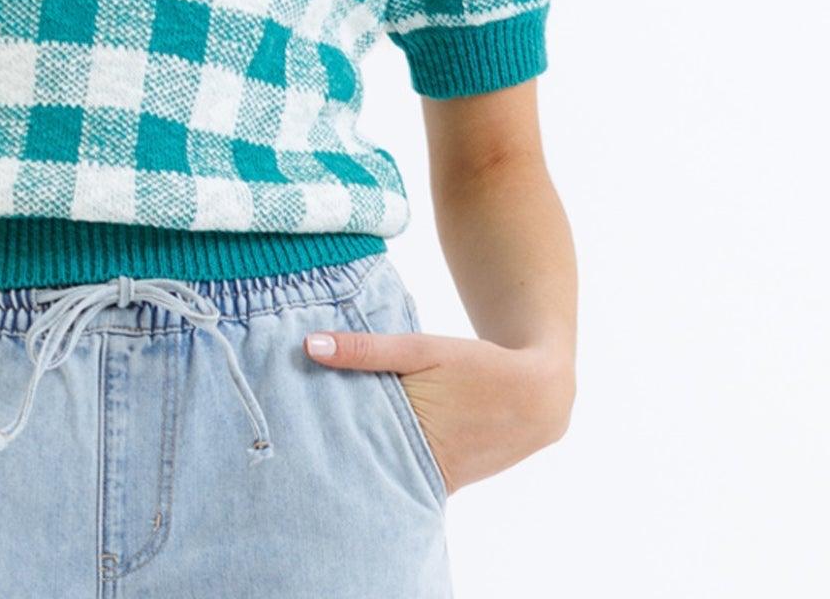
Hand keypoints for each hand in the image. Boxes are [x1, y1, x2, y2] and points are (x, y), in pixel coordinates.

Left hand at [303, 328, 572, 495]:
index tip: (290, 424)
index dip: (321, 437)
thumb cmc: (478, 367)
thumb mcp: (422, 349)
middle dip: (337, 446)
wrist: (539, 396)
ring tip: (325, 431)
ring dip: (363, 450)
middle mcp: (423, 474)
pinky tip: (369, 437)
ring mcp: (435, 484)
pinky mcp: (444, 483)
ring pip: (385, 469)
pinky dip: (388, 455)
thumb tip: (309, 346)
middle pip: (365, 462)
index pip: (350, 449)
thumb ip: (367, 350)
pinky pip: (406, 472)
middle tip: (299, 426)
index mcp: (413, 443)